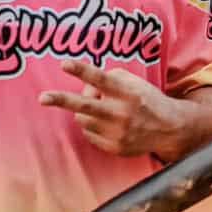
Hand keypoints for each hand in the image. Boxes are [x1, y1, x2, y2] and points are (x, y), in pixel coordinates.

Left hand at [39, 59, 179, 158]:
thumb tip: (84, 88)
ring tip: (101, 111)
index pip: (101, 79)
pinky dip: (94, 127)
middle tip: (42, 97)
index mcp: (128, 93)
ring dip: (85, 113)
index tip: (64, 64)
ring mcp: (117, 133)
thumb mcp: (134, 82)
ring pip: (82, 119)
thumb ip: (109, 79)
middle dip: (61, 100)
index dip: (81, 71)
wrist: (169, 129)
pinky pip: (89, 134)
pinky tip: (109, 125)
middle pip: (85, 106)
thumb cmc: (146, 99)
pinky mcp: (114, 147)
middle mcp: (122, 113)